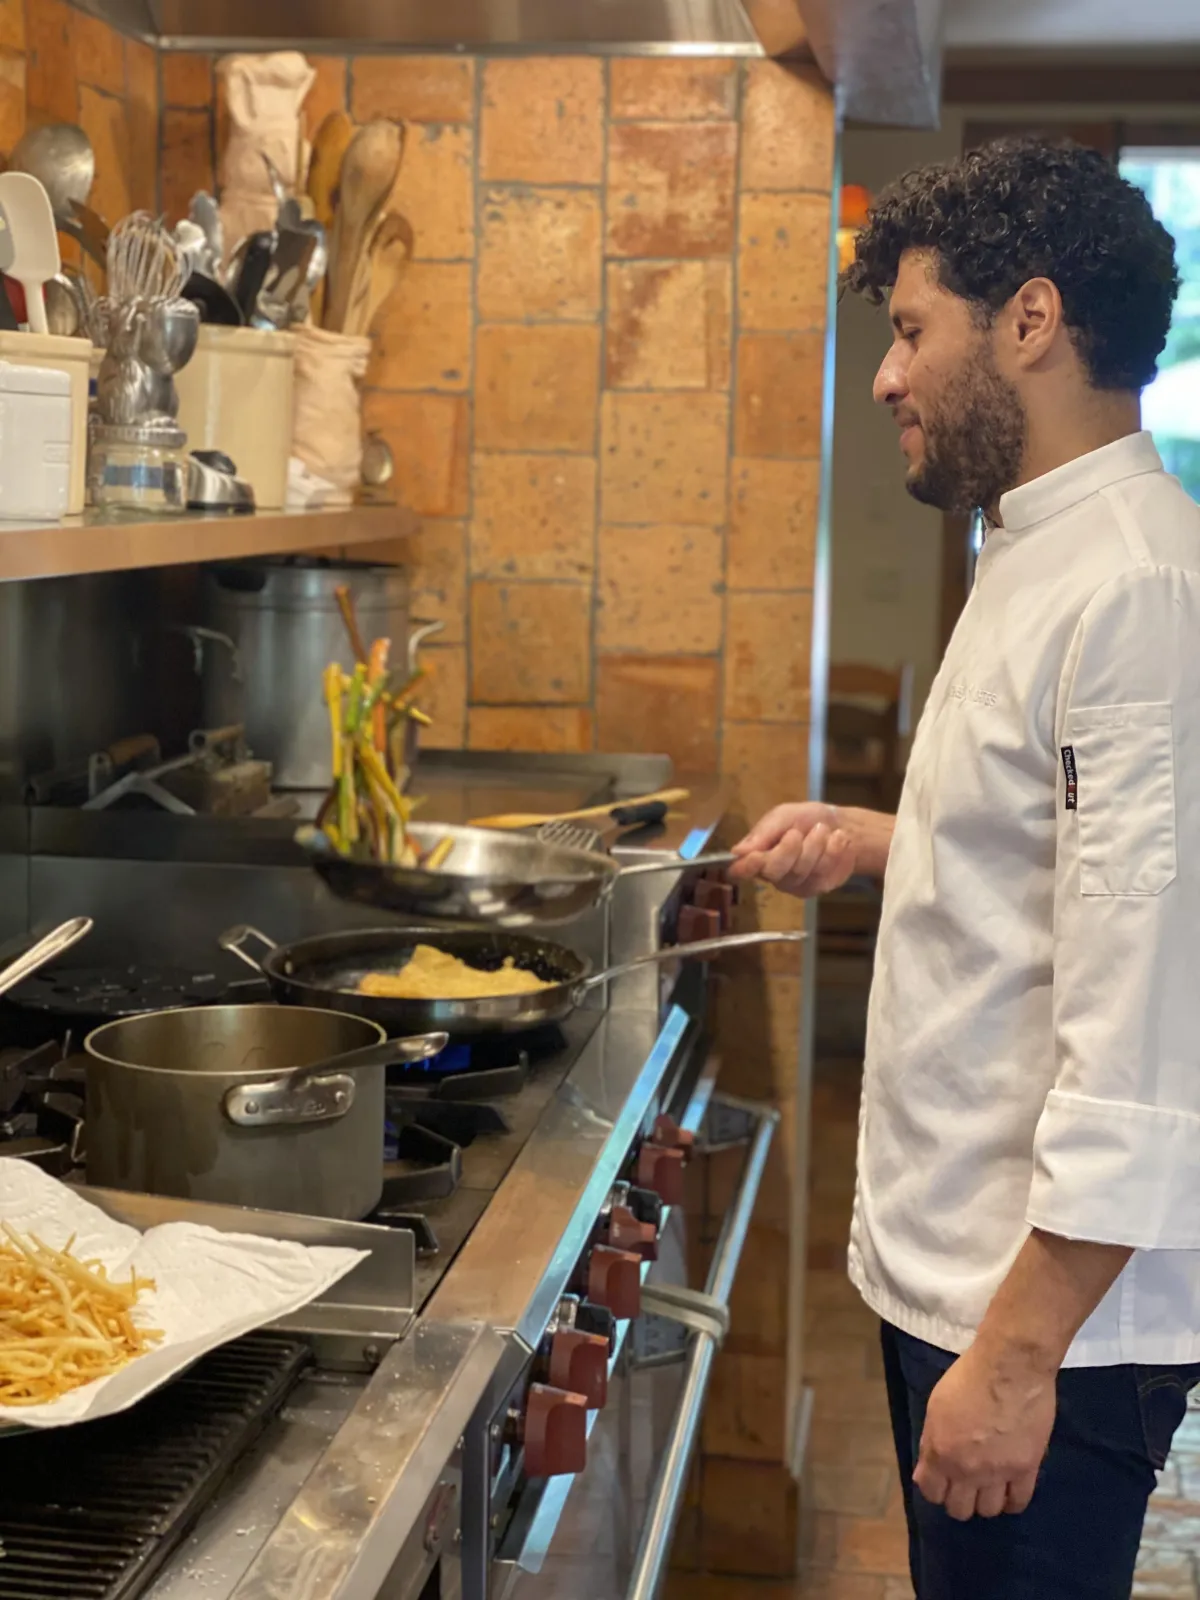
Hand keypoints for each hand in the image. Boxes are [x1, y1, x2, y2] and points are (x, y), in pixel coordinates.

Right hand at [728, 802, 856, 897]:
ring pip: (801, 871)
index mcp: (757, 855)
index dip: (747, 867)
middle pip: (774, 871)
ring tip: (822, 829)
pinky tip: (836, 840)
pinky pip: (823, 873)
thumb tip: (737, 852)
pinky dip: (832, 851)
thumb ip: (763, 832)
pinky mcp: (818, 887)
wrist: (842, 825)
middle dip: (789, 850)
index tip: (756, 857)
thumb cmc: (806, 819)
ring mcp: (796, 884)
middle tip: (798, 833)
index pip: (743, 870)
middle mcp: (773, 875)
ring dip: (815, 845)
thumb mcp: (783, 816)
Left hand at [914, 1341, 1055, 1520]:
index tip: (941, 1480)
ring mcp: (998, 1473)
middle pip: (960, 1509)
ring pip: (988, 1511)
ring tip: (989, 1486)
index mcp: (941, 1452)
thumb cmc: (968, 1377)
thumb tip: (927, 1469)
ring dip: (985, 1501)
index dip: (935, 1488)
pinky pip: (1018, 1502)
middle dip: (958, 1499)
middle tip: (965, 1484)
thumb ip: (932, 1442)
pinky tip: (1009, 1490)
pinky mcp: (1027, 1469)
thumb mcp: (936, 1407)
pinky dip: (1011, 1501)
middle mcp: (967, 1470)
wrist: (1010, 1366)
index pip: (931, 1492)